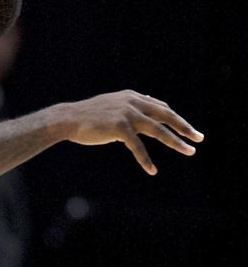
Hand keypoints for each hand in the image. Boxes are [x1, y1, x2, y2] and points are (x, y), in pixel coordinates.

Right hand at [60, 91, 202, 174]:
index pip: (160, 107)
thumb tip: (144, 112)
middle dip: (185, 127)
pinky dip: (146, 159)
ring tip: (189, 151)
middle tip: (199, 137)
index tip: (185, 128)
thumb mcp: (112, 107)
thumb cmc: (88, 116)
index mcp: (132, 97)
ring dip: (175, 142)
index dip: (174, 118)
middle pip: (166, 115)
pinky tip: (153, 170)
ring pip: (158, 130)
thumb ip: (129, 109)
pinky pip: (138, 147)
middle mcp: (133, 103)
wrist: (67, 119)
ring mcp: (126, 114)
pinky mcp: (119, 128)